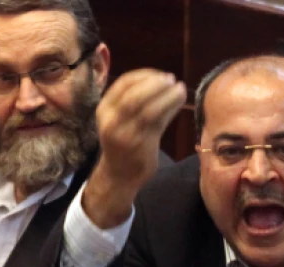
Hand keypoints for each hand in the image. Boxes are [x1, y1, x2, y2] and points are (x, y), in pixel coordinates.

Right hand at [83, 70, 186, 228]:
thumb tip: (167, 81)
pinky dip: (170, 108)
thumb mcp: (121, 119)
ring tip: (180, 88)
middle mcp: (111, 121)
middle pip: (133, 96)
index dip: (144, 75)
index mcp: (104, 109)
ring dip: (166, 96)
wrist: (118, 175)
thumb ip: (138, 101)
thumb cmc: (123, 142)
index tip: (160, 74)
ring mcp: (126, 135)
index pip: (123, 84)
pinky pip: (158, 122)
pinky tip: (179, 101)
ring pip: (148, 110)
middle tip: (171, 79)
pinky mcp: (141, 146)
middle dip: (154, 84)